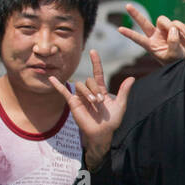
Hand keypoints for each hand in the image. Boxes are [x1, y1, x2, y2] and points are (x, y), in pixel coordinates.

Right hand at [47, 51, 132, 167]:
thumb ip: (124, 91)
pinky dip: (58, 85)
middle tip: (100, 101)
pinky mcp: (73, 103)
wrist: (102, 133)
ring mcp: (80, 96)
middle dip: (95, 89)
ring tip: (94, 103)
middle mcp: (90, 91)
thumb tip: (132, 78)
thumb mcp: (120, 105)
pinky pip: (64, 92)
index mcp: (101, 90)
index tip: (93, 51)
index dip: (96, 62)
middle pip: (89, 80)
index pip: (97, 73)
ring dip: (87, 93)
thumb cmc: (112, 121)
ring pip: (80, 85)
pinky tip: (52, 79)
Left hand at [118, 4, 184, 62]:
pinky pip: (176, 23)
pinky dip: (182, 26)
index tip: (120, 29)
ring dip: (172, 26)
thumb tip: (173, 28)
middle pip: (144, 22)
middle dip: (136, 15)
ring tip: (182, 35)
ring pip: (163, 21)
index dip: (130, 34)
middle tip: (127, 6)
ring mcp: (164, 31)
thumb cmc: (177, 62)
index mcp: (151, 46)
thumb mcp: (173, 55)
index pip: (139, 39)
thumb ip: (172, 42)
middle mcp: (155, 36)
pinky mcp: (173, 28)